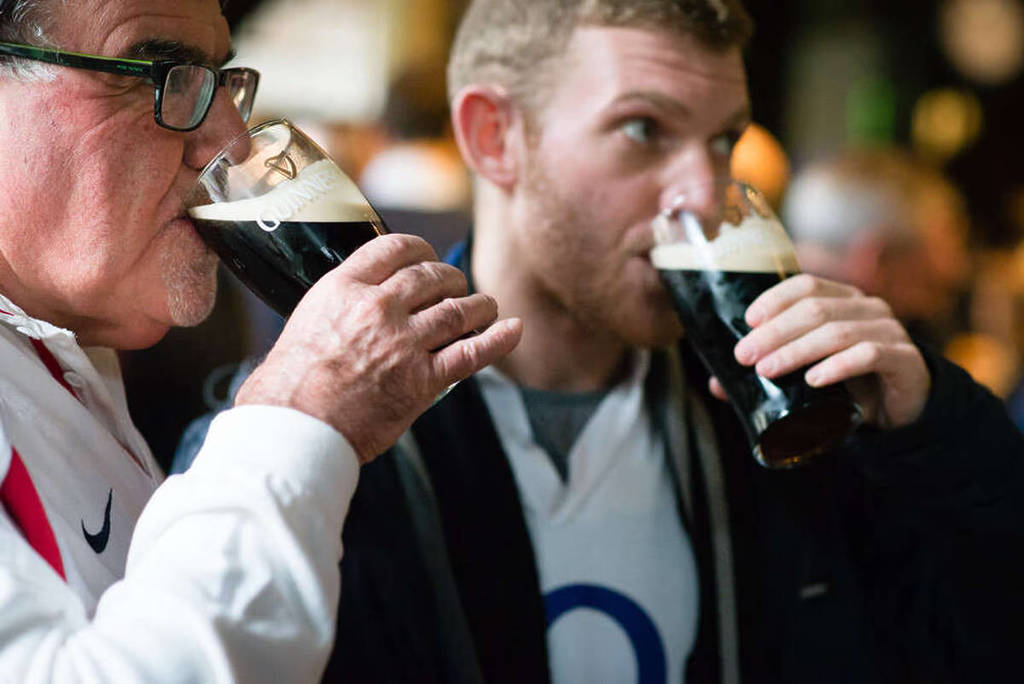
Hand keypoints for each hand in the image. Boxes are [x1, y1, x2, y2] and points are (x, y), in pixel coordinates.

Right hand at [235, 234, 522, 461]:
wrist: (295, 428)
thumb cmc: (288, 386)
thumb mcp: (304, 323)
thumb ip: (338, 307)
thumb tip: (354, 306)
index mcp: (345, 288)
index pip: (395, 249)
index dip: (420, 250)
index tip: (427, 257)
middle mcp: (379, 308)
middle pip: (432, 276)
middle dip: (450, 279)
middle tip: (456, 286)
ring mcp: (405, 343)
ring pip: (459, 310)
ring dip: (479, 306)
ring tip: (486, 307)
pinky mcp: (424, 380)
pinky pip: (473, 352)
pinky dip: (499, 339)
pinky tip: (512, 329)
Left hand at [708, 274, 929, 429]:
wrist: (904, 410)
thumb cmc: (850, 384)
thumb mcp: (806, 374)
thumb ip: (768, 373)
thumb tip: (716, 384)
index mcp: (843, 300)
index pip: (806, 285)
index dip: (775, 299)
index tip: (748, 321)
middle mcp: (867, 308)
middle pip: (815, 309)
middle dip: (774, 332)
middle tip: (744, 356)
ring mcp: (889, 331)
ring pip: (837, 331)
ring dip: (796, 350)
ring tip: (767, 369)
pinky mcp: (905, 360)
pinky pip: (869, 355)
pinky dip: (838, 366)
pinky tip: (813, 380)